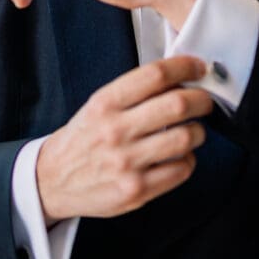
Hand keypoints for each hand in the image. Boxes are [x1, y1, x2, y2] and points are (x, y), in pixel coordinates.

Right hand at [36, 55, 213, 221]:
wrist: (52, 180)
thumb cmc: (83, 138)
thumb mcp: (99, 105)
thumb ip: (135, 91)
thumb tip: (180, 77)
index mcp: (106, 103)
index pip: (155, 75)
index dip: (185, 67)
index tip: (198, 67)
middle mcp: (115, 131)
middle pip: (177, 104)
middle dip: (203, 99)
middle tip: (206, 101)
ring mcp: (126, 163)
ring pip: (186, 138)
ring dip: (199, 131)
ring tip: (194, 130)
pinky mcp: (136, 191)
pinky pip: (181, 169)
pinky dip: (189, 159)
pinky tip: (180, 156)